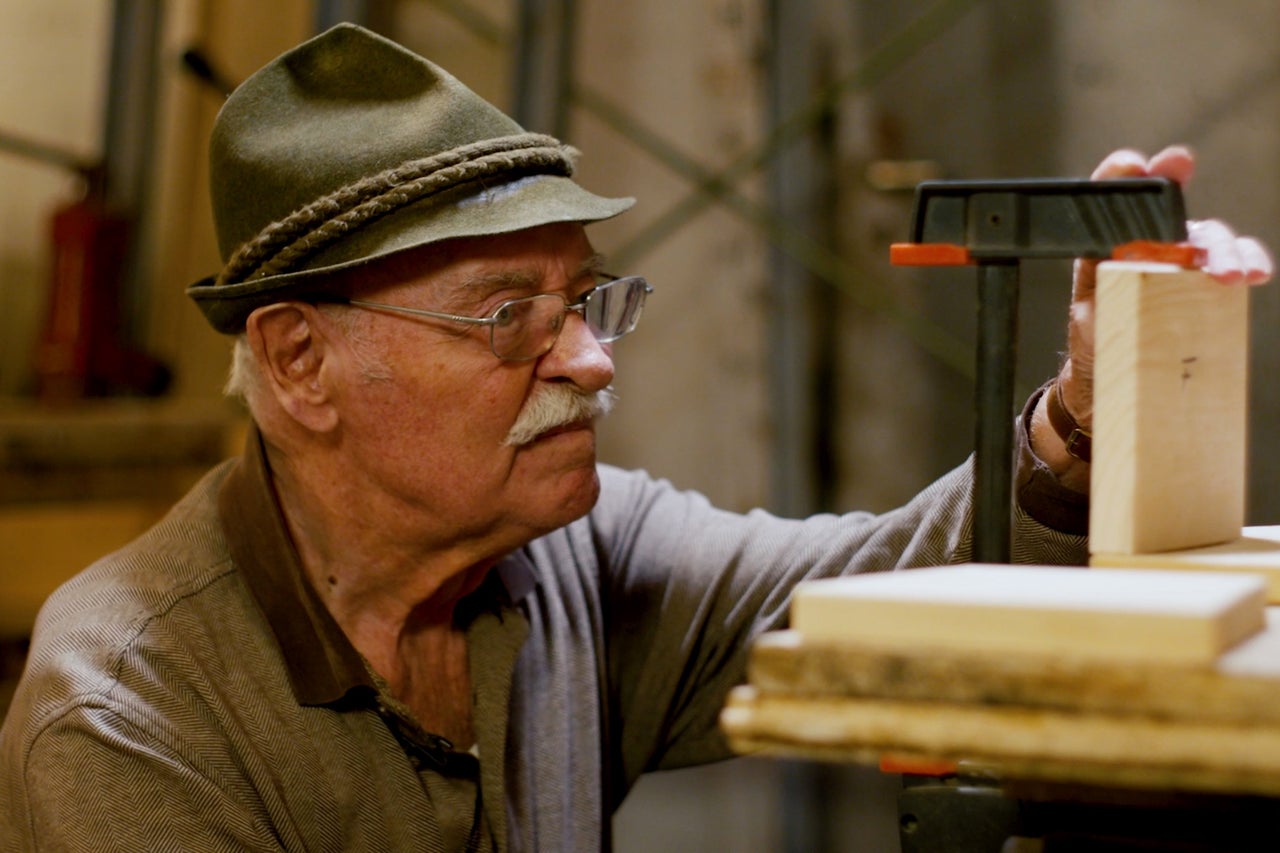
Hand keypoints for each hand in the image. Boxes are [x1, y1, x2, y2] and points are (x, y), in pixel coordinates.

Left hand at [1036, 145, 1272, 486]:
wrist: (1109, 373)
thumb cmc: (1095, 335)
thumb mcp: (1088, 315)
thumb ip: (1096, 295)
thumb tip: (1111, 286)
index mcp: (1115, 240)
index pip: (1121, 197)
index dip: (1126, 174)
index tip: (1136, 164)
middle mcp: (1152, 240)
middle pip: (1177, 217)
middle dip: (1189, 220)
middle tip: (1195, 245)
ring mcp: (1184, 258)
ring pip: (1211, 238)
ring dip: (1227, 250)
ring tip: (1234, 274)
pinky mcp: (1208, 279)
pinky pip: (1235, 260)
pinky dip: (1248, 260)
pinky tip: (1254, 273)